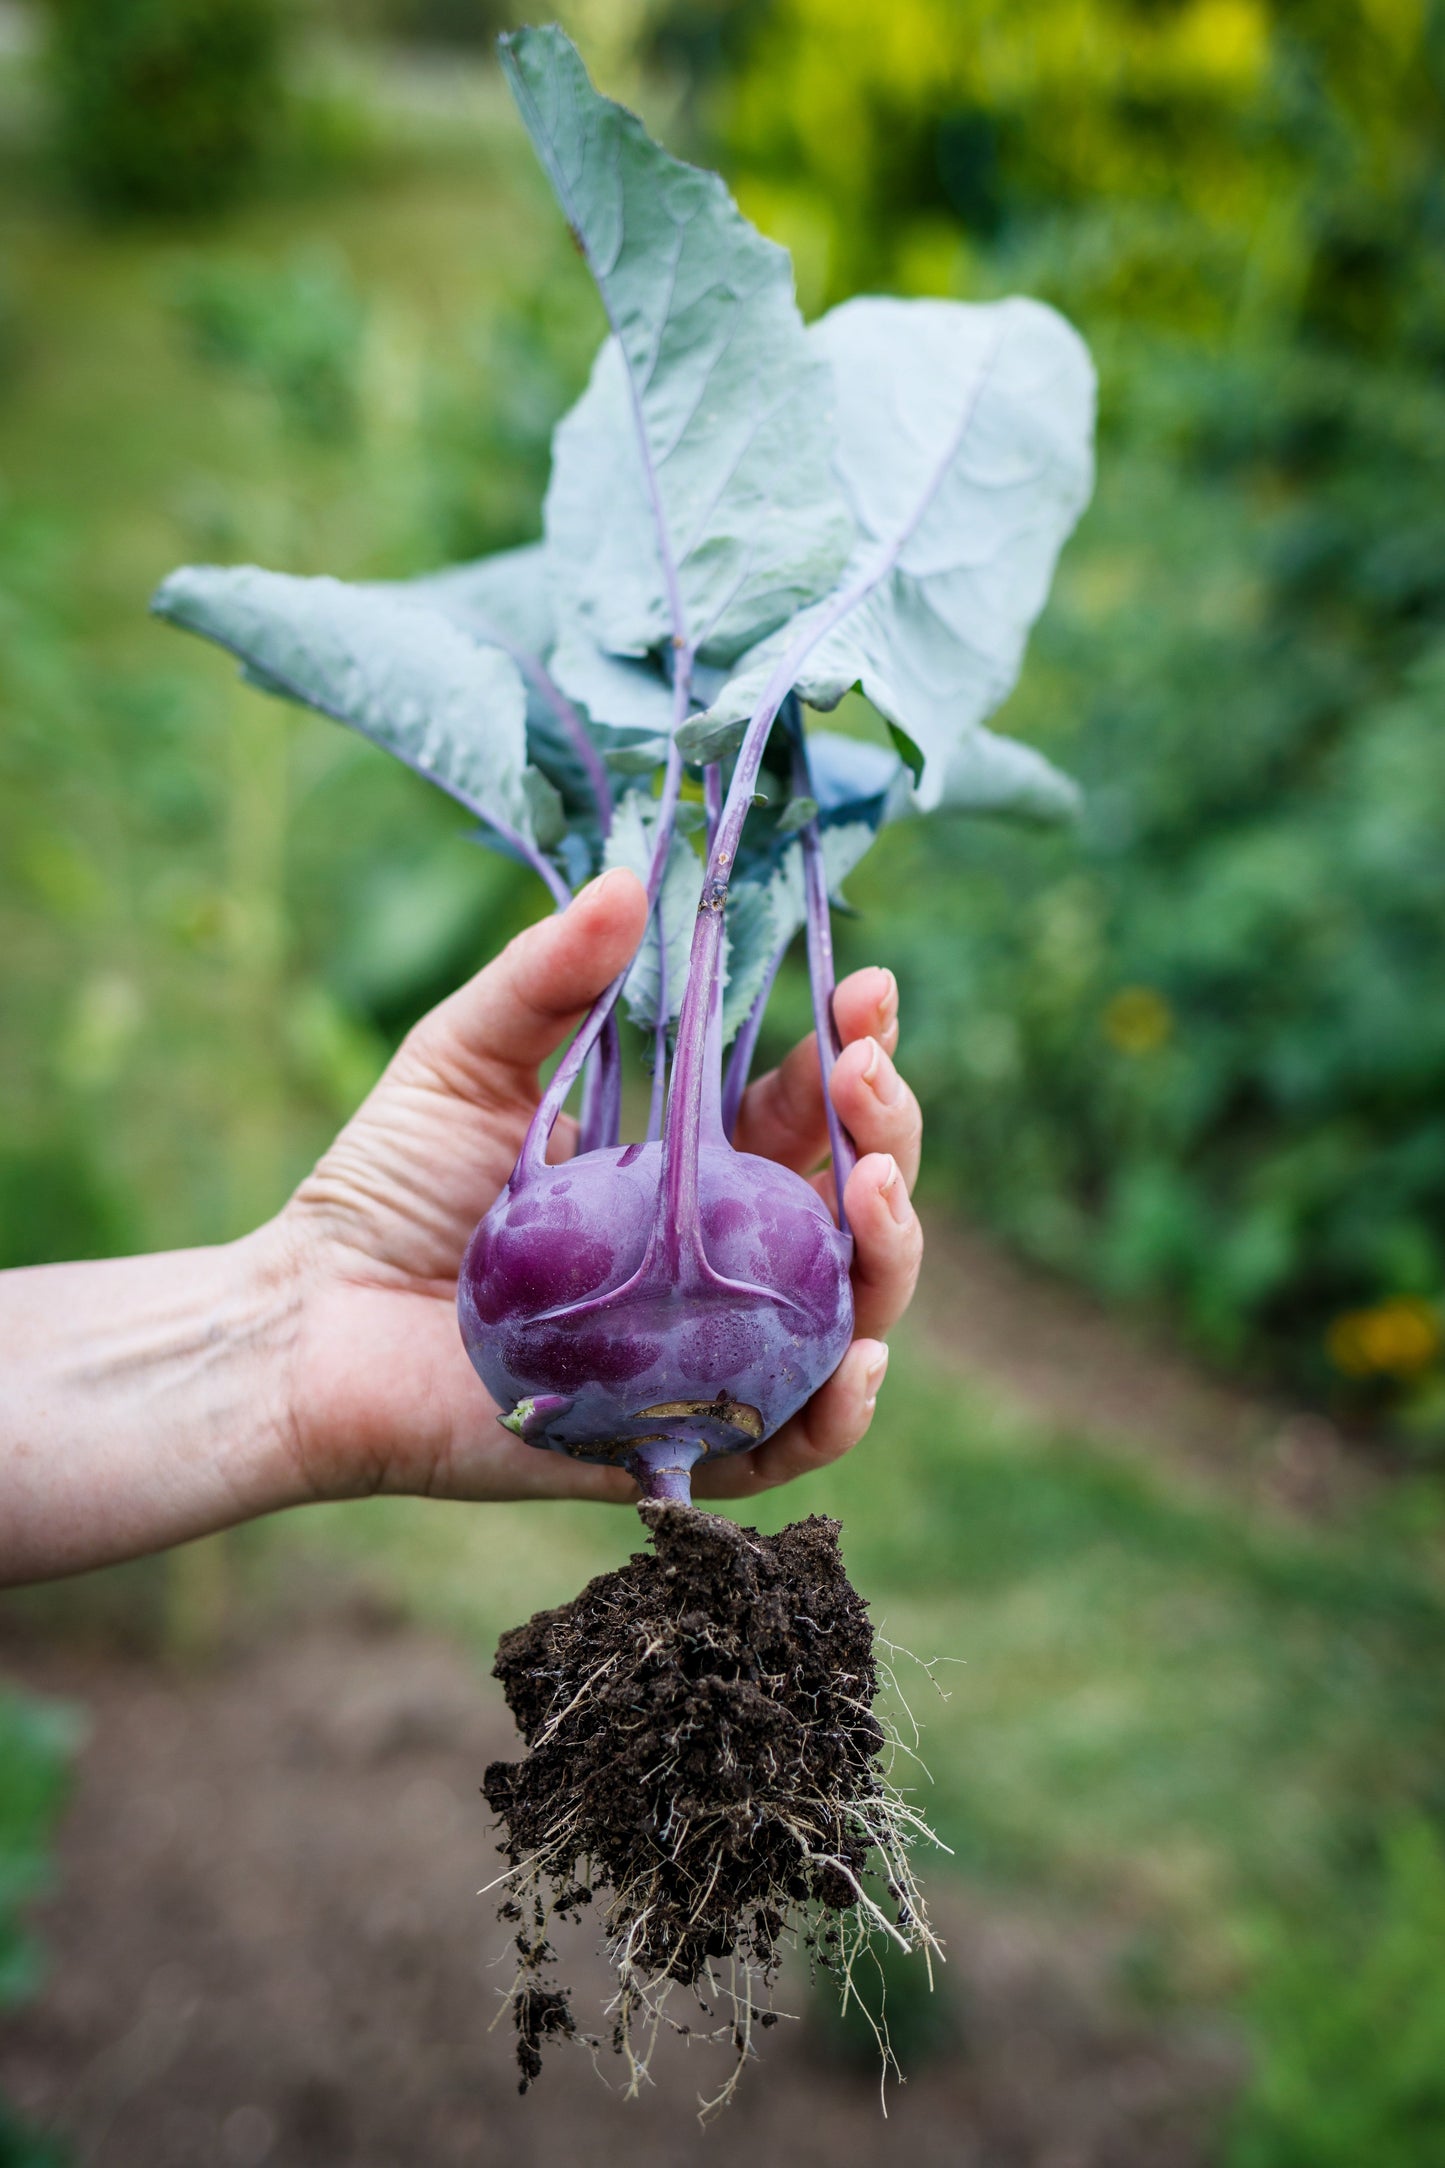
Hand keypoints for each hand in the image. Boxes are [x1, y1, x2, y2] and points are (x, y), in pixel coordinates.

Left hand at [277, 866, 923, 1506]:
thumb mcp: (467, 1057)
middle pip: (850, 1206)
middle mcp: (717, 1260)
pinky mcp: (671, 1441)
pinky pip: (785, 1444)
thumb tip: (629, 877)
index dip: (850, 1050)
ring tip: (872, 1187)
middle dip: (886, 1133)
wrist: (307, 1321)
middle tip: (867, 1072)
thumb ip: (547, 975)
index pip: (802, 1109)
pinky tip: (864, 1354)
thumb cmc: (386, 1189)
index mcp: (690, 1167)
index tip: (869, 988)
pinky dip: (843, 1410)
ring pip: (848, 1314)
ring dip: (891, 1253)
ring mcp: (706, 1352)